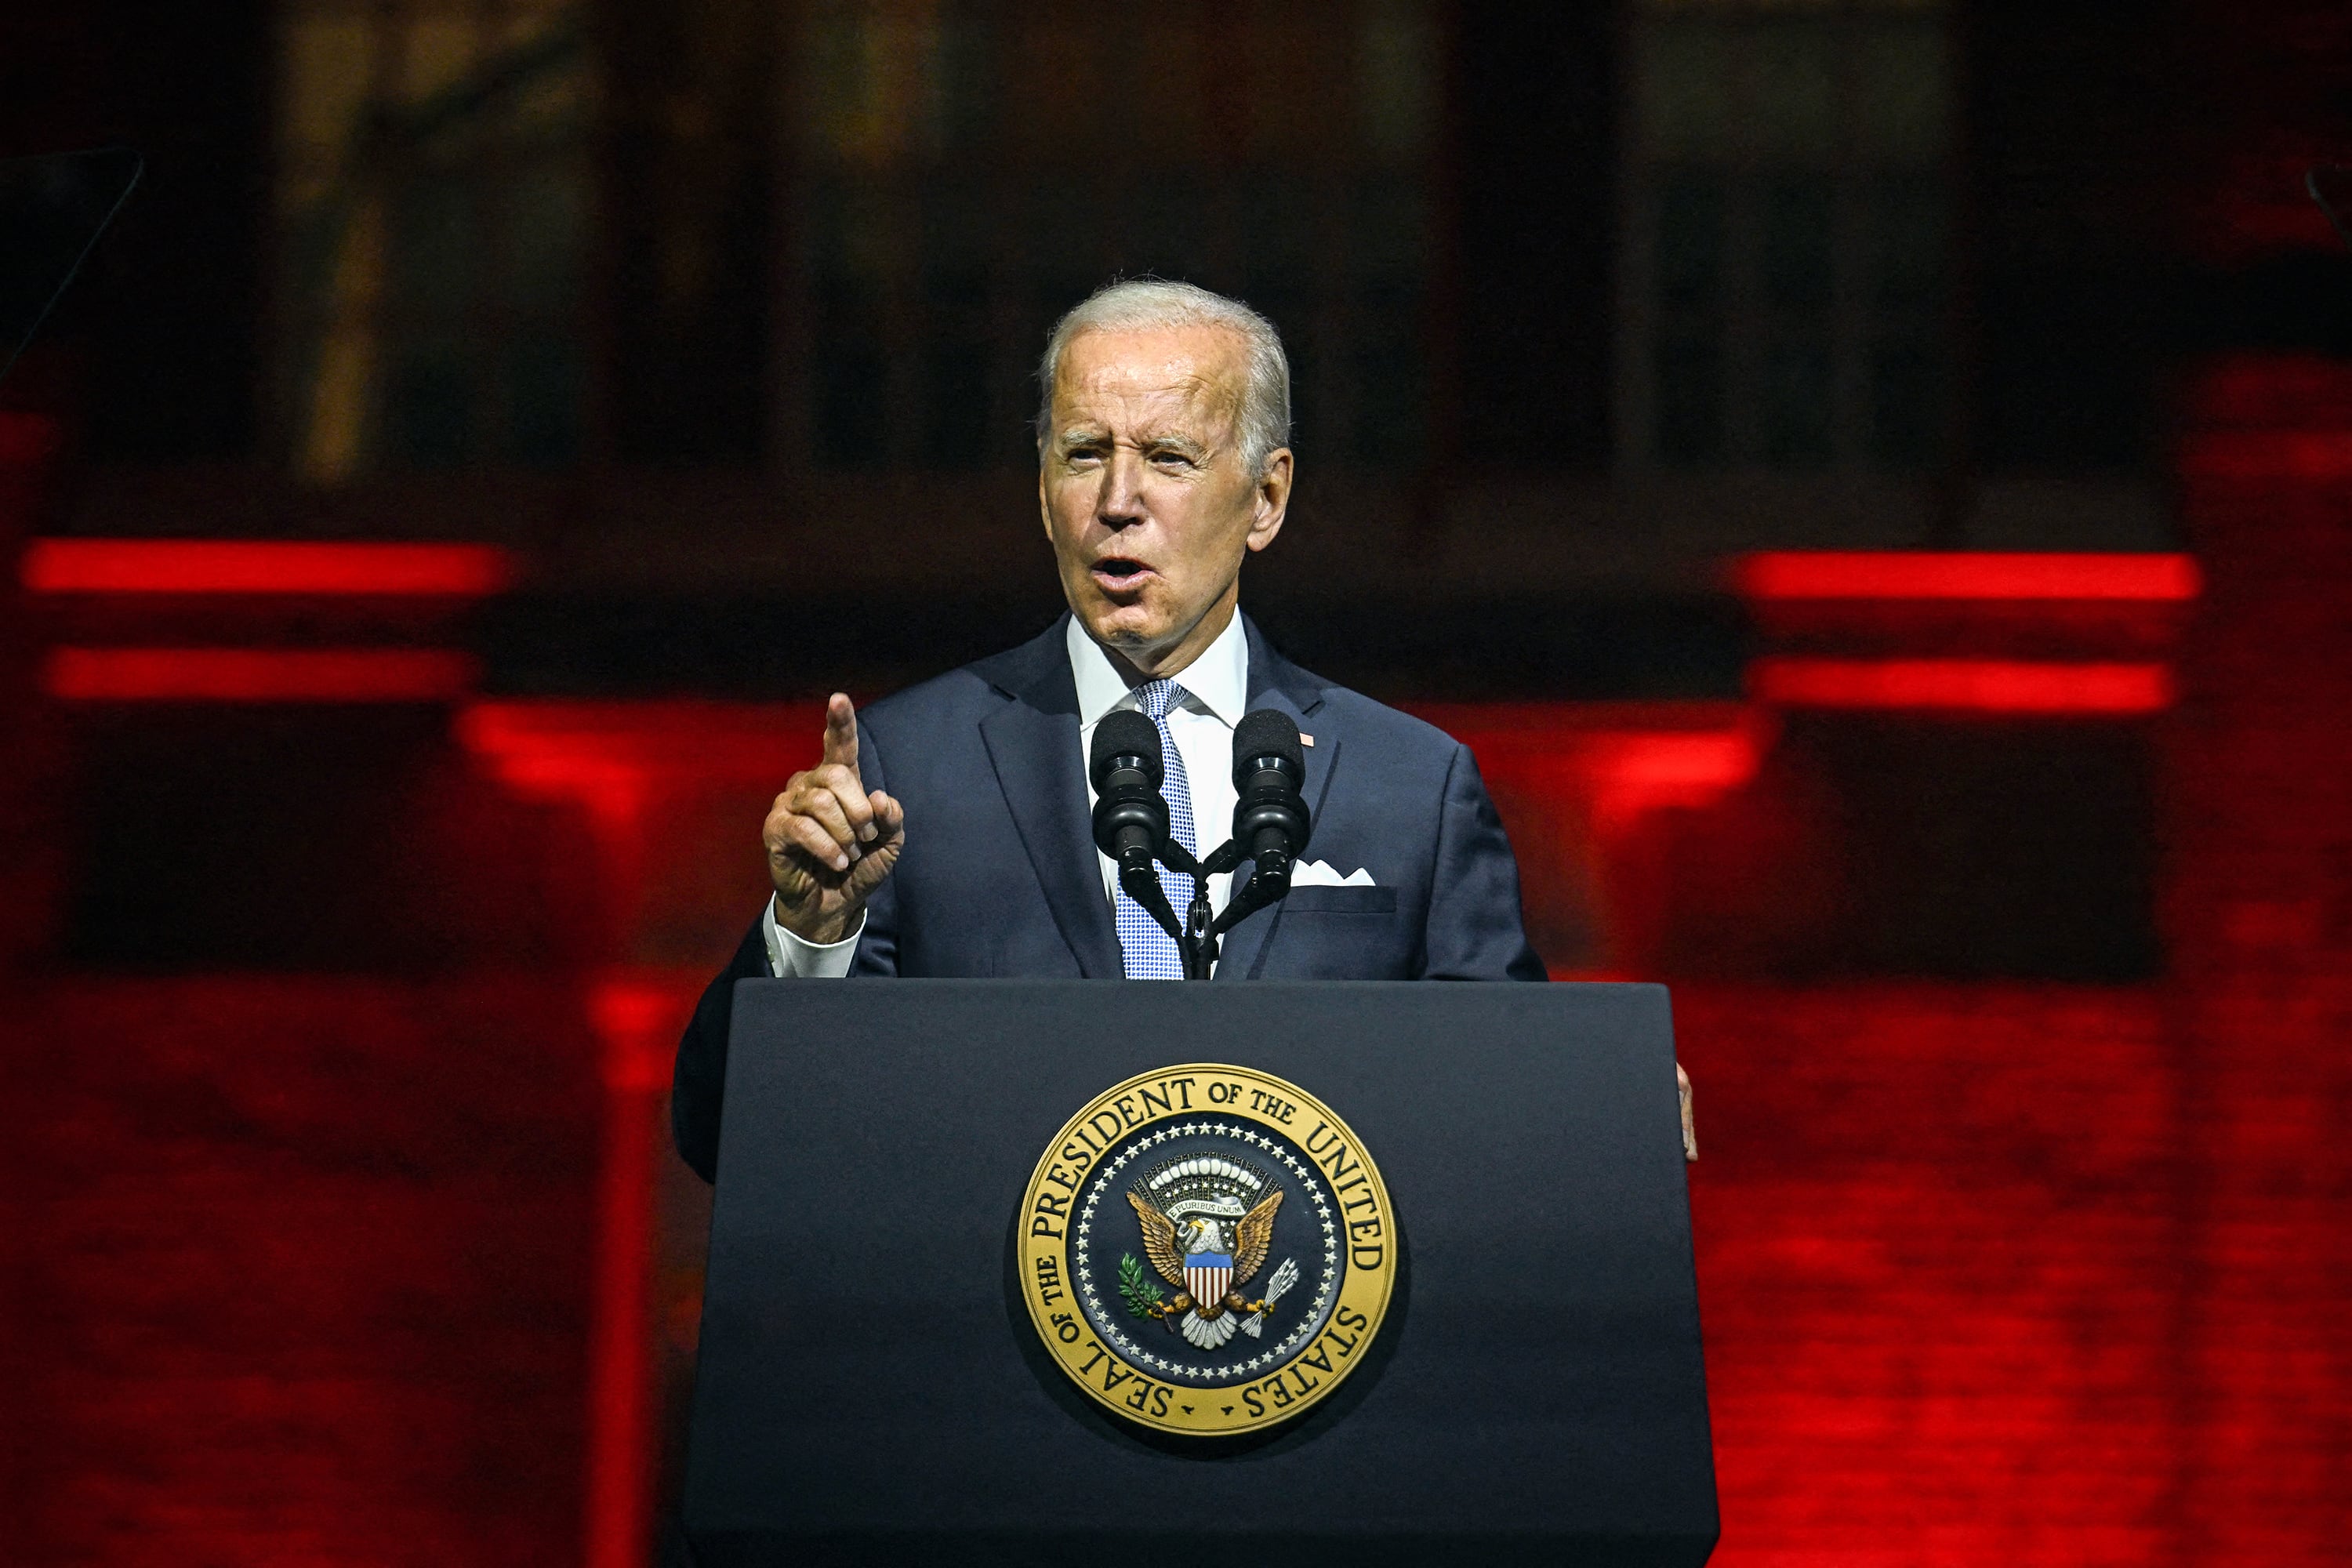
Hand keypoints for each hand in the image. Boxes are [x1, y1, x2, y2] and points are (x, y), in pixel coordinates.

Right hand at [763, 693, 905, 945]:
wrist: (833, 905)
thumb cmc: (858, 867)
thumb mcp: (888, 845)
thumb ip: (892, 820)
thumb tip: (881, 798)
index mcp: (838, 782)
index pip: (839, 746)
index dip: (840, 722)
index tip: (839, 698)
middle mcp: (809, 785)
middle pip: (836, 774)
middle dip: (859, 808)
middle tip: (866, 835)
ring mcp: (788, 805)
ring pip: (821, 802)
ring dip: (844, 833)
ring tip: (850, 855)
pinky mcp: (775, 830)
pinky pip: (803, 828)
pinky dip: (828, 848)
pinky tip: (837, 862)